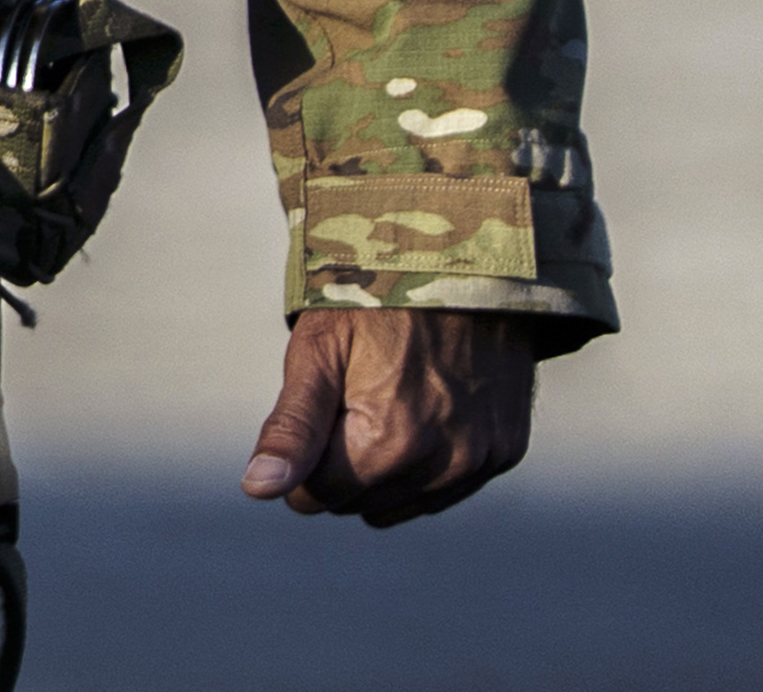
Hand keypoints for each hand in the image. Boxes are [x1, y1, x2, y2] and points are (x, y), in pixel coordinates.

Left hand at [242, 308, 536, 526]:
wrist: (461, 260)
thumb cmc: (374, 299)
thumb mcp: (319, 349)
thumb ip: (291, 428)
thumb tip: (257, 491)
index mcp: (388, 446)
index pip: (317, 494)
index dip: (303, 454)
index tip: (314, 405)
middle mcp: (441, 467)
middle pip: (359, 503)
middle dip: (341, 460)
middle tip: (351, 391)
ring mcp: (479, 462)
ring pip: (401, 503)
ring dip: (382, 468)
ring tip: (386, 395)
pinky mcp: (505, 452)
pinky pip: (446, 487)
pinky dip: (425, 461)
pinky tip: (422, 407)